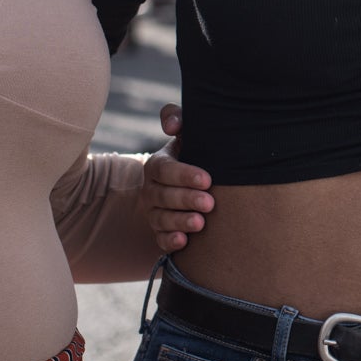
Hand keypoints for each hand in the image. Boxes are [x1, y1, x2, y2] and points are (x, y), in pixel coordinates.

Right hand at [143, 104, 213, 252]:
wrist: (194, 181)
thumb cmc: (194, 152)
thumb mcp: (188, 134)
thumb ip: (178, 118)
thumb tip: (171, 125)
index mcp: (158, 165)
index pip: (165, 170)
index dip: (184, 175)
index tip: (207, 179)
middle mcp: (151, 189)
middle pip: (164, 196)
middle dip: (186, 200)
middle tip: (210, 203)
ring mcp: (153, 212)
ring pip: (161, 219)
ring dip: (180, 222)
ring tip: (200, 223)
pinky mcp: (160, 231)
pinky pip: (159, 239)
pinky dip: (170, 241)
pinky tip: (184, 242)